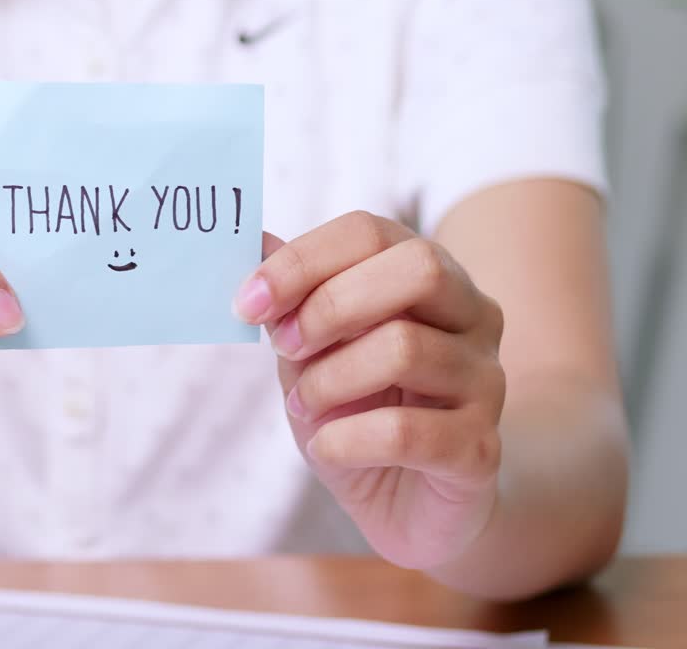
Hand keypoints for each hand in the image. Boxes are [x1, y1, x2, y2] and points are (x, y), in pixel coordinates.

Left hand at [234, 211, 505, 569]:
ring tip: (304, 406)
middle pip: (418, 268)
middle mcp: (473, 316)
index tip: (248, 303)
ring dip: (328, 380)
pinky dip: (345, 439)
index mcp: (430, 276)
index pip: (372, 231)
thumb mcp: (311, 352)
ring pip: (405, 348)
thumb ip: (291, 299)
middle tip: (284, 348)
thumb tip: (253, 236)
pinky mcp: (480, 448)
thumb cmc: (360, 414)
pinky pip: (404, 430)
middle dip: (330, 306)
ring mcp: (486, 380)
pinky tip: (328, 448)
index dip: (302, 260)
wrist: (410, 504)